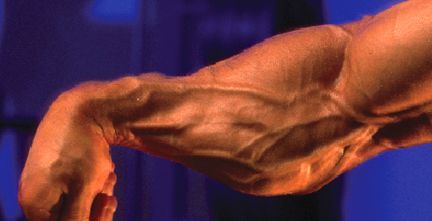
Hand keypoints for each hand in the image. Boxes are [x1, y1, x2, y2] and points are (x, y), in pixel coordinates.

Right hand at [19, 91, 116, 219]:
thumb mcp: (85, 191)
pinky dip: (94, 182)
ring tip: (108, 173)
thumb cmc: (84, 150)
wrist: (86, 108)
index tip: (108, 203)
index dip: (92, 220)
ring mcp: (46, 180)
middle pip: (72, 217)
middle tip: (110, 192)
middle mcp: (35, 194)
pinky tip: (105, 168)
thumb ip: (78, 220)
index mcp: (35, 204)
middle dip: (95, 206)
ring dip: (98, 192)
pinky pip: (78, 186)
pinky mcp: (59, 169)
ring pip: (79, 201)